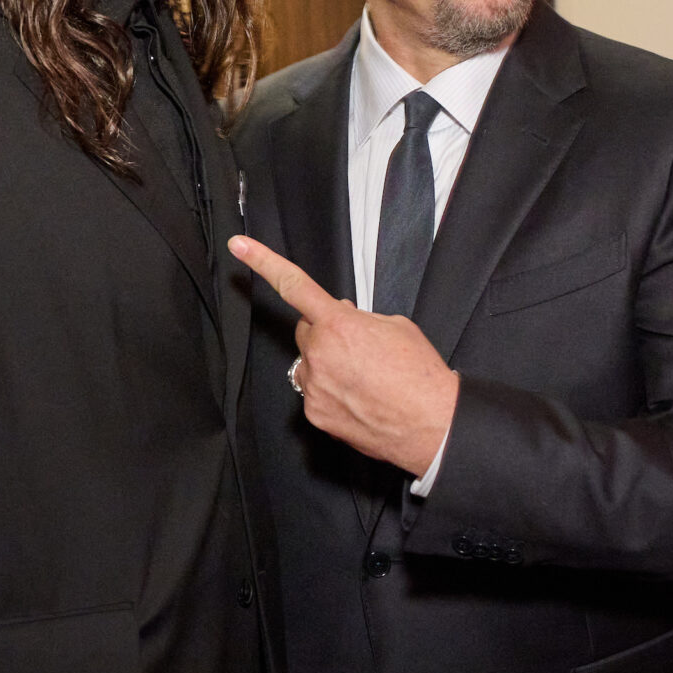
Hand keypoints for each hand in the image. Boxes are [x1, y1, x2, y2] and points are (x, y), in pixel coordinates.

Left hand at [229, 235, 458, 476]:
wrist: (433, 425)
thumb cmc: (420, 376)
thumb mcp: (395, 326)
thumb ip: (360, 318)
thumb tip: (343, 319)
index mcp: (339, 324)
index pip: (294, 285)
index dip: (263, 262)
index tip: (239, 247)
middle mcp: (320, 354)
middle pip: (306, 331)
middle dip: (325, 332)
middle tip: (356, 346)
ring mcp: (314, 386)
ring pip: (309, 364)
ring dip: (328, 364)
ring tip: (363, 378)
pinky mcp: (314, 414)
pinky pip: (314, 393)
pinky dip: (332, 392)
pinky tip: (358, 397)